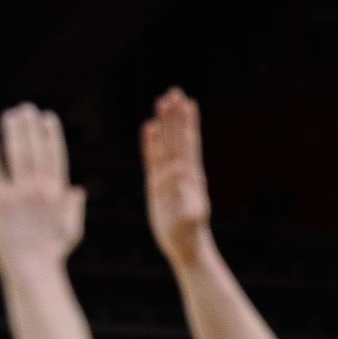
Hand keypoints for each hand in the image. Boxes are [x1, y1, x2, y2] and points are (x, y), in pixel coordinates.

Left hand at [0, 104, 85, 277]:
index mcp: (58, 192)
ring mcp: (18, 193)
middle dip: (30, 125)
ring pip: (15, 153)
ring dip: (13, 131)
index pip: (56, 154)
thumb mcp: (71, 232)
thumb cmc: (50, 255)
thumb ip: (74, 209)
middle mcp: (39, 188)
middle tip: (24, 109)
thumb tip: (78, 190)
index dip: (51, 133)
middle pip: (35, 147)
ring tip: (9, 116)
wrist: (30, 271)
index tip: (47, 117)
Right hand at [141, 88, 211, 270]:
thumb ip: (184, 197)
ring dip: (166, 124)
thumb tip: (180, 176)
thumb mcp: (187, 218)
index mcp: (189, 178)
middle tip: (174, 92)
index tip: (185, 103)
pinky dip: (151, 143)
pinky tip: (148, 128)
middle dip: (175, 116)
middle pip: (177, 139)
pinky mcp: (158, 184)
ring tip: (164, 101)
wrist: (186, 246)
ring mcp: (169, 177)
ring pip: (167, 145)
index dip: (185, 124)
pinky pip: (153, 159)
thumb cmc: (187, 235)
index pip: (186, 145)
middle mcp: (181, 173)